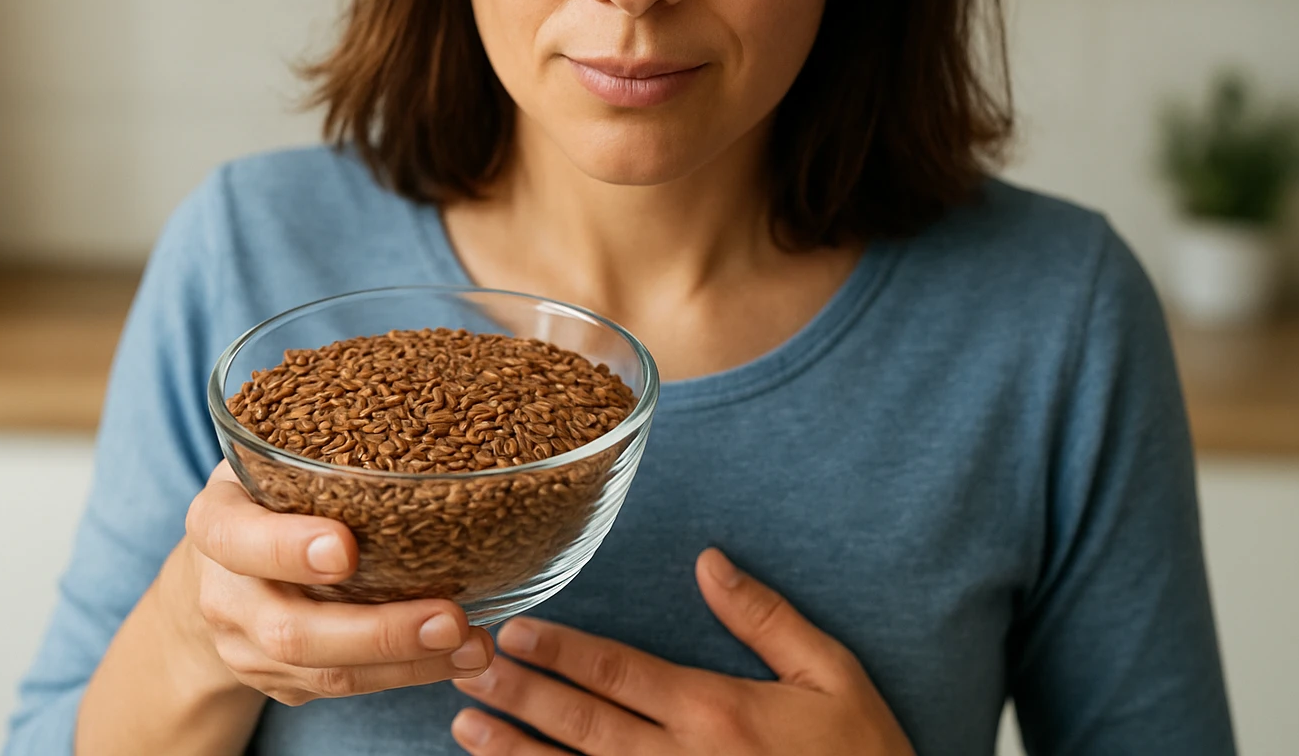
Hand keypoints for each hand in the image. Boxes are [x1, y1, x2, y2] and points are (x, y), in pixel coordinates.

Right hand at [174, 461, 495, 704]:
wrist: (219, 574)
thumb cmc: (270, 494)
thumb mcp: (275, 454)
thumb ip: (321, 439)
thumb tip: (427, 386)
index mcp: (217, 521)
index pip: (236, 537)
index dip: (287, 548)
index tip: (346, 548)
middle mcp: (225, 594)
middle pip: (289, 630)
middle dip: (377, 631)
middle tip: (450, 616)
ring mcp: (251, 648)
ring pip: (327, 672)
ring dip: (409, 663)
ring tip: (475, 643)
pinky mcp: (284, 682)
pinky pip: (348, 688)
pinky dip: (408, 674)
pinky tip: (459, 655)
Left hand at [449, 548, 913, 754]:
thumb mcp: (833, 676)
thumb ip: (766, 618)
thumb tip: (708, 561)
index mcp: (715, 710)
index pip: (618, 672)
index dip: (559, 650)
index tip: (514, 629)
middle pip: (582, 723)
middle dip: (518, 695)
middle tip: (464, 669)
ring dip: (518, 754)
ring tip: (465, 730)